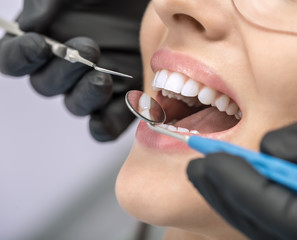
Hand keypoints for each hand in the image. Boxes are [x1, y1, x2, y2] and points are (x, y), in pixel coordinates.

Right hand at [0, 0, 148, 140]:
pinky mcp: (125, 97)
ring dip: (85, 96)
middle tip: (88, 50)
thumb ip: (48, 4)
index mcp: (48, 42)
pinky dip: (105, 126)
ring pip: (77, 105)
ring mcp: (95, 84)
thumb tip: (28, 25)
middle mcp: (68, 68)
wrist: (159, 7)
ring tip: (102, 79)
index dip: (20, 57)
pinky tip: (109, 117)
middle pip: (48, 85)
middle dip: (64, 71)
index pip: (16, 59)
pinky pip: (108, 123)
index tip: (38, 45)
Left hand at [187, 153, 296, 239]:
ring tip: (206, 173)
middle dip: (227, 197)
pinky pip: (274, 224)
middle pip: (269, 231)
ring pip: (267, 231)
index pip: (289, 218)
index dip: (243, 188)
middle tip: (196, 168)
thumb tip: (268, 147)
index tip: (210, 161)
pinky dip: (250, 204)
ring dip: (232, 202)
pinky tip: (235, 181)